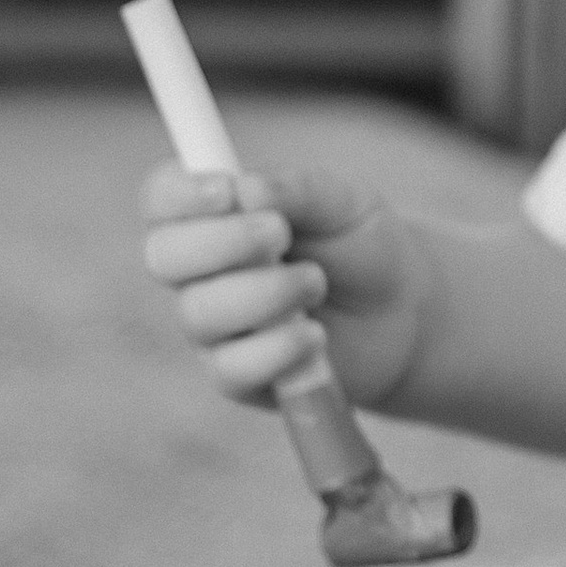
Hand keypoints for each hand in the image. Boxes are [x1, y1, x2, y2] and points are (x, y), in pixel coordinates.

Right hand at [139, 162, 427, 413]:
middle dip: (224, 242)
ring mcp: (213, 328)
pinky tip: (314, 335)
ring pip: (199, 314)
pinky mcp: (237, 377)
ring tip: (315, 282)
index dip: (180, 194)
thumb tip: (245, 188)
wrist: (404, 312)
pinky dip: (277, 349)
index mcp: (210, 215)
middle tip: (279, 234)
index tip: (228, 189)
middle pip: (164, 257)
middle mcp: (198, 272)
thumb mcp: (343, 203)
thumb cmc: (362, 245)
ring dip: (265, 293)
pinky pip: (232, 370)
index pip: (161, 198)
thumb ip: (296, 189)